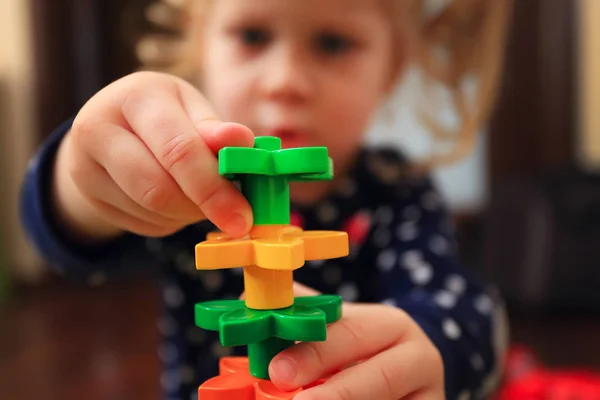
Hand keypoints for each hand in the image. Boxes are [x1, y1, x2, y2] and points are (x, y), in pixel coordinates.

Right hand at [53, 71, 253, 241]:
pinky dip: (169, 221)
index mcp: (136, 96)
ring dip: (188, 214)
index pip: (178, 150)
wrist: (110, 123)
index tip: (243, 216)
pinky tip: (175, 202)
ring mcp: (84, 162)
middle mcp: (99, 126)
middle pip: (158, 188)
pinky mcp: (86, 192)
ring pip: (150, 210)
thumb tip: (242, 141)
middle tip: (235, 220)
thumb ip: (215, 130)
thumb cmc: (166, 115)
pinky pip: (140, 223)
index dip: (213, 188)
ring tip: (201, 197)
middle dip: (202, 208)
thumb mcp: (192, 110)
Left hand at [268, 285, 444, 399]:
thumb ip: (306, 317)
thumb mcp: (344, 326)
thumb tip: (249, 300)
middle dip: (335, 394)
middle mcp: (419, 357)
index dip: (314, 352)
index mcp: (392, 325)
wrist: (415, 370)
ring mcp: (431, 393)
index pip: (352, 334)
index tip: (277, 370)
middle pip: (379, 377)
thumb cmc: (366, 349)